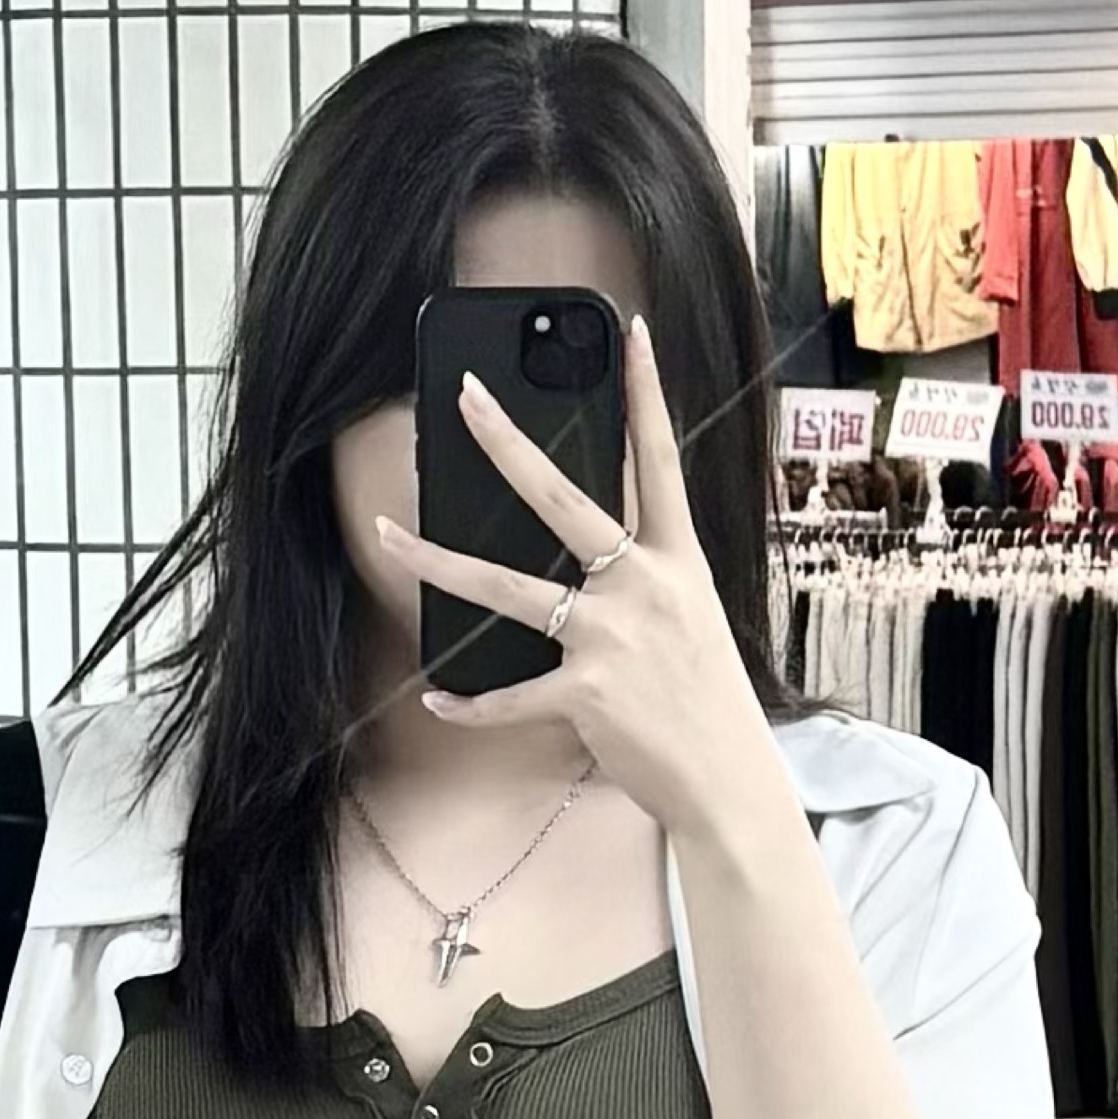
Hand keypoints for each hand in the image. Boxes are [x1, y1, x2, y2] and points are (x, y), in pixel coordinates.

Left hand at [369, 311, 789, 851]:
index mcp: (677, 562)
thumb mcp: (692, 622)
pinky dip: (469, 704)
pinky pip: (507, 696)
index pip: (660, 461)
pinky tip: (438, 698)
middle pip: (561, 500)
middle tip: (465, 398)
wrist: (729, 783)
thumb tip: (592, 557)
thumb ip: (645, 580)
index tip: (630, 335)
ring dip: (438, 560)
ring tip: (388, 533)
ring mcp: (610, 638)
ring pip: (506, 589)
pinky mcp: (584, 694)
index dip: (647, 394)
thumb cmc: (708, 704)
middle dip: (507, 444)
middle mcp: (642, 586)